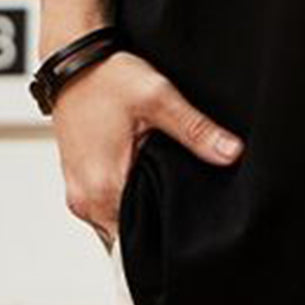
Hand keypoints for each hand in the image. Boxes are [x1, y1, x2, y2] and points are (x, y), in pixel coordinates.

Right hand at [52, 50, 243, 251]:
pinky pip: (107, 205)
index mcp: (104, 188)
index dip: (170, 234)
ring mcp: (79, 194)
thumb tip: (231, 154)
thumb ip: (195, 130)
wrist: (73, 62)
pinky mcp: (78, 183)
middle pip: (130, 234)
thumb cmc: (108, 78)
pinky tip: (147, 175)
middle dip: (159, 220)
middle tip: (188, 197)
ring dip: (142, 208)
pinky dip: (127, 196)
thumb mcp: (158, 98)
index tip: (194, 221)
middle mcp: (86, 200)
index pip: (140, 242)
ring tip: (168, 184)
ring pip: (118, 221)